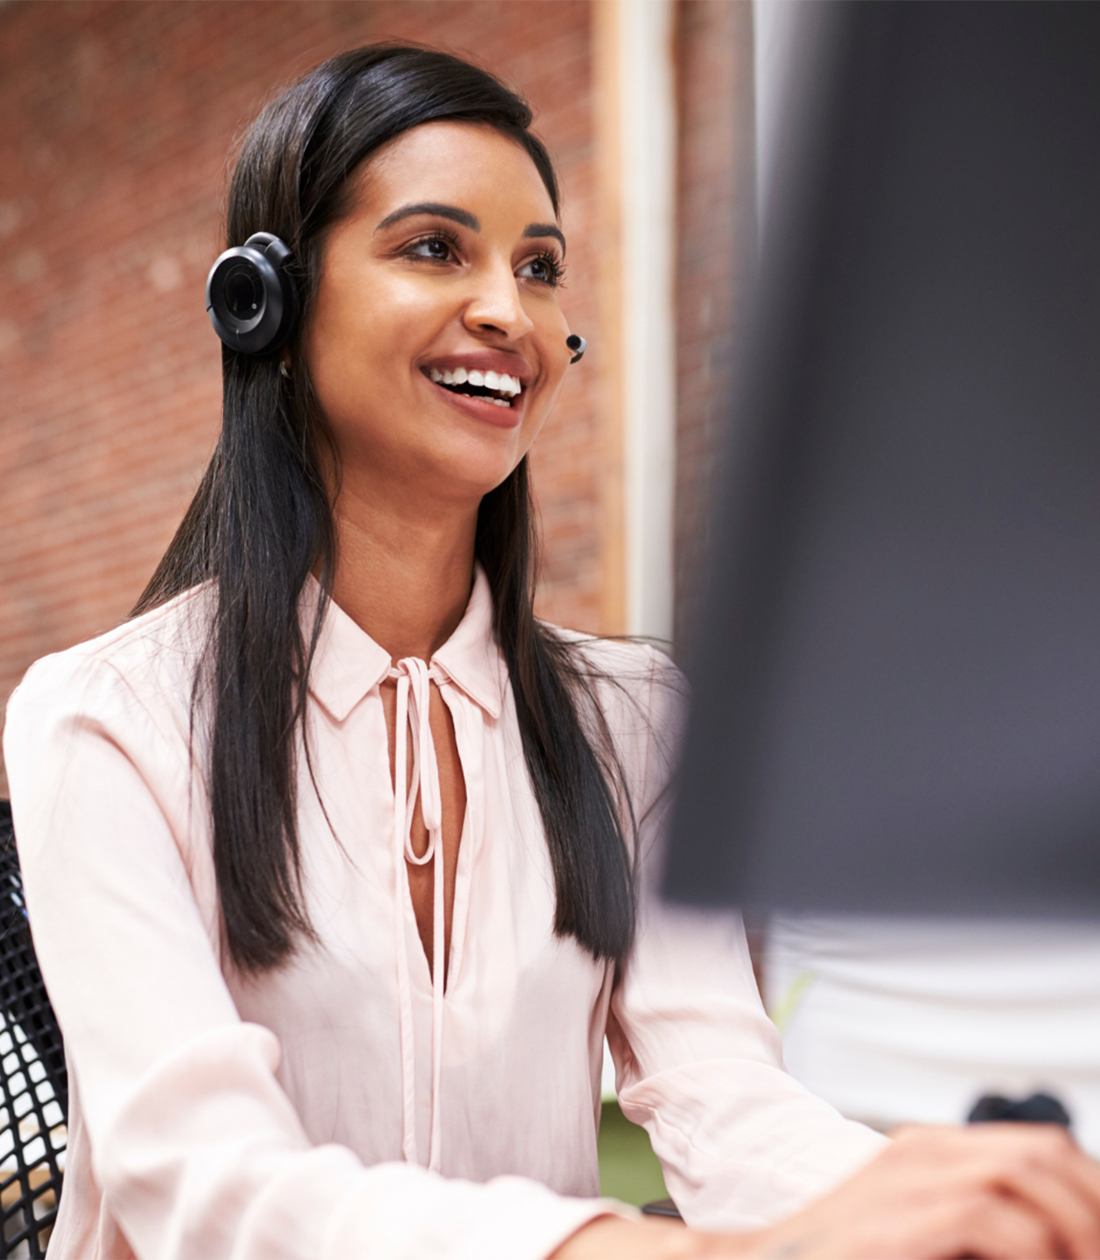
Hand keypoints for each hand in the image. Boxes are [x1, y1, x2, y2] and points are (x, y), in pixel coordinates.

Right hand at [552, 1123, 1099, 1259]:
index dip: (1087, 1191)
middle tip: (1098, 1255)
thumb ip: (972, 1222)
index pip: (1041, 1146)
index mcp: (928, 1151)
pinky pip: (991, 1220)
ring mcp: (906, 1180)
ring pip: (1026, 1173)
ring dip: (1074, 1227)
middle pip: (1045, 1151)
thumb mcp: (913, 1228)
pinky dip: (1035, 1252)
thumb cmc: (836, 1257)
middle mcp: (921, 1152)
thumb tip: (1055, 1244)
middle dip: (1090, 1206)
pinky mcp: (898, 1223)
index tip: (1098, 1241)